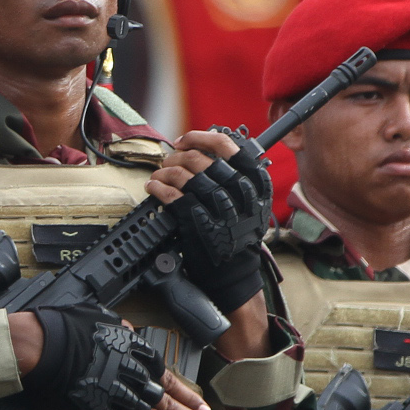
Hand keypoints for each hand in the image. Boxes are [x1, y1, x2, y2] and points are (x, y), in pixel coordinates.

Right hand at [25, 304, 196, 409]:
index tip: (201, 405)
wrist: (49, 344)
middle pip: (168, 401)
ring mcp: (117, 395)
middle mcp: (133, 375)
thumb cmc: (72, 327)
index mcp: (137, 353)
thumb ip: (122, 330)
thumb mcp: (104, 319)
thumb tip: (129, 332)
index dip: (186, 394)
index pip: (169, 378)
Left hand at [147, 130, 270, 314]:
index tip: (184, 141)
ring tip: (159, 174)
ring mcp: (219, 207)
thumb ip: (236, 175)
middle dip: (177, 156)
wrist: (235, 272)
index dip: (199, 138)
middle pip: (199, 158)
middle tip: (169, 161)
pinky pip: (172, 195)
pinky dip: (158, 187)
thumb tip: (203, 149)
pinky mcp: (198, 222)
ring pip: (183, 175)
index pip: (226, 145)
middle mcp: (239, 192)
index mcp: (255, 181)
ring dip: (164, 171)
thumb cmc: (239, 234)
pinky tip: (154, 187)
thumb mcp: (252, 201)